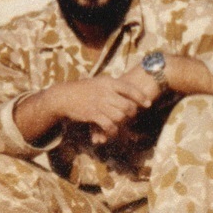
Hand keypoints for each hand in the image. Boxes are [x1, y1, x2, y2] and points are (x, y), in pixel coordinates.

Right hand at [18, 74, 159, 145]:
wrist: (64, 96)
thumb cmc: (83, 89)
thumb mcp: (98, 82)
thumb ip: (113, 86)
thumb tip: (129, 88)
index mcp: (108, 82)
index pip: (129, 89)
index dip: (141, 97)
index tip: (148, 103)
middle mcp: (105, 92)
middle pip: (127, 105)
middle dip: (132, 113)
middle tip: (132, 115)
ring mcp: (99, 104)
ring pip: (120, 116)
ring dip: (122, 122)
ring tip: (121, 123)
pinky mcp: (93, 114)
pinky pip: (109, 125)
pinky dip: (113, 130)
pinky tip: (112, 131)